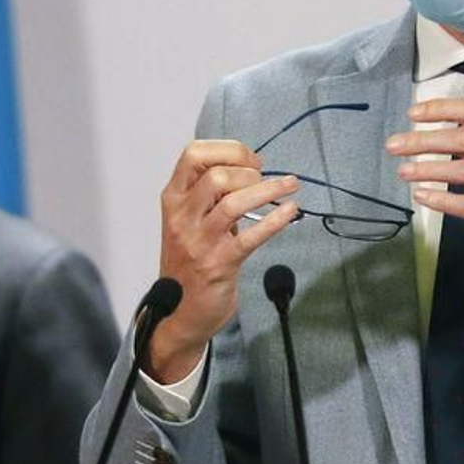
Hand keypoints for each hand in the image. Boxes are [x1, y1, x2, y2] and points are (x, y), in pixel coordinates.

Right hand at [152, 140, 299, 382]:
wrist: (178, 313)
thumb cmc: (188, 263)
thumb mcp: (187, 221)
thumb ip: (208, 196)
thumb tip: (249, 171)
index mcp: (173, 200)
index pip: (193, 154)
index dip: (228, 150)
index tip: (250, 160)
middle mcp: (181, 217)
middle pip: (215, 174)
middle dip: (248, 171)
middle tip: (266, 179)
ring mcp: (198, 241)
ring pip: (232, 201)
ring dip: (267, 190)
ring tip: (289, 186)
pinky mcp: (218, 264)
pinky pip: (251, 237)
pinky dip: (276, 220)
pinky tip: (291, 212)